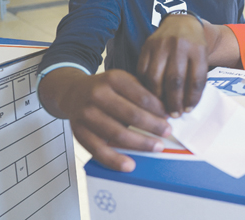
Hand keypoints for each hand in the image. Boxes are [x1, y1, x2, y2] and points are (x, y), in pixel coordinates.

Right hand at [38, 68, 170, 171]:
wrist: (73, 92)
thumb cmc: (108, 89)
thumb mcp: (124, 81)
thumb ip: (143, 92)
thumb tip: (167, 113)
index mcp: (114, 79)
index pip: (142, 96)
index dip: (159, 109)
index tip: (170, 117)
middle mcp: (98, 94)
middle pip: (132, 115)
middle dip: (153, 126)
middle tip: (167, 133)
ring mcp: (86, 114)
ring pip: (117, 133)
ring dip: (140, 143)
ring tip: (156, 147)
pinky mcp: (79, 132)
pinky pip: (98, 150)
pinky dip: (114, 160)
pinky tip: (129, 165)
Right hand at [137, 14, 208, 116]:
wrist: (181, 23)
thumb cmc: (194, 46)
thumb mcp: (202, 57)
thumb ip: (196, 78)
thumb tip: (186, 107)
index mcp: (198, 49)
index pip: (196, 79)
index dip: (192, 98)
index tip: (188, 110)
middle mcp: (179, 46)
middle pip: (175, 80)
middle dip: (174, 101)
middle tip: (173, 114)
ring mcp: (161, 45)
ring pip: (155, 77)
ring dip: (157, 97)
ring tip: (160, 108)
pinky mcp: (146, 46)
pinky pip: (142, 71)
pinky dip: (145, 86)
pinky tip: (149, 95)